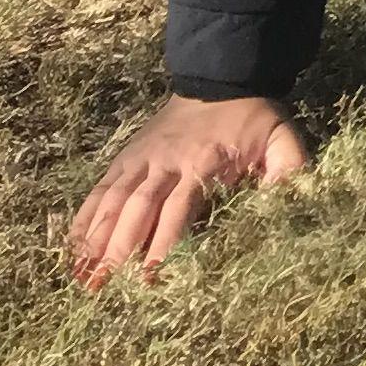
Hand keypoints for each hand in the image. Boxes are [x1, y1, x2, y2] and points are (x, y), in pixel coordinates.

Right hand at [66, 93, 311, 285]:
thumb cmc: (253, 118)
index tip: (148, 279)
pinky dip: (85, 216)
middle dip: (119, 251)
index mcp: (202, 164)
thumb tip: (292, 203)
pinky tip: (72, 246)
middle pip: (137, 210)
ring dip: (96, 239)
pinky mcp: (128, 156)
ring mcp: (142, 158)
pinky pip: (102, 187)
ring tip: (81, 277)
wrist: (222, 76)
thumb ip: (289, 170)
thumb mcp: (281, 140)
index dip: (162, 244)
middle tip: (103, 290)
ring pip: (113, 200)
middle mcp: (166, 163)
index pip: (178, 210)